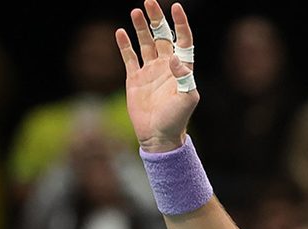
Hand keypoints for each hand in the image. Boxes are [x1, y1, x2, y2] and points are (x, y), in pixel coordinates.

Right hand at [116, 1, 198, 152]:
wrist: (159, 136)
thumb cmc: (177, 119)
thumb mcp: (186, 99)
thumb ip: (184, 77)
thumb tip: (174, 57)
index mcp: (181, 68)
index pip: (182, 40)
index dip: (180, 24)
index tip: (176, 7)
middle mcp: (166, 66)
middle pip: (162, 36)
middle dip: (157, 19)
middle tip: (150, 2)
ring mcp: (150, 71)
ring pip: (145, 43)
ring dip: (141, 27)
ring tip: (136, 11)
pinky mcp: (135, 79)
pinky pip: (129, 57)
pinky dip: (125, 45)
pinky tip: (120, 32)